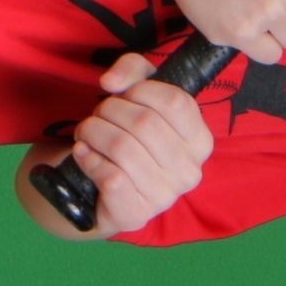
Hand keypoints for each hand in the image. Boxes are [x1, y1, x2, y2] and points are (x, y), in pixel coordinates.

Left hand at [54, 51, 215, 236]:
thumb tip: (111, 81)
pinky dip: (89, 159)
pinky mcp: (136, 214)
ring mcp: (165, 196)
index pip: (176, 102)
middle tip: (97, 115)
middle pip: (144, 123)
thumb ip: (132, 71)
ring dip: (93, 132)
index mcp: (200, 141)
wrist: (104, 190)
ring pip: (123, 148)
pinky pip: (110, 176)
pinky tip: (85, 155)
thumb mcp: (138, 95)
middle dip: (109, 111)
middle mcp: (190, 171)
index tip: (123, 94)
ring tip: (86, 133)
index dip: (141, 90)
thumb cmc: (128, 137)